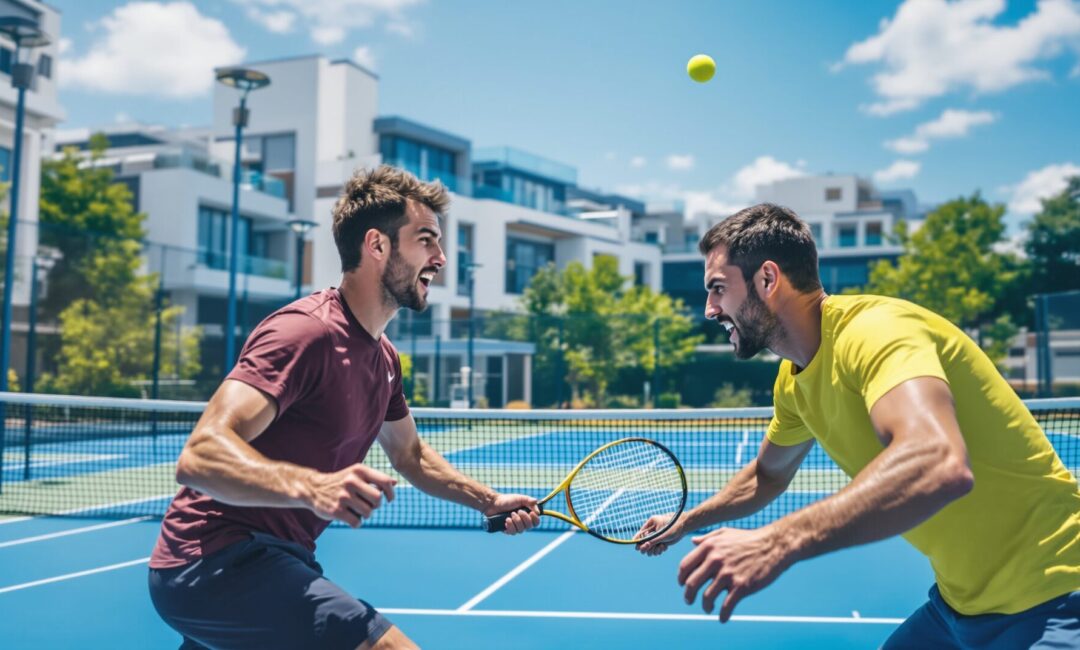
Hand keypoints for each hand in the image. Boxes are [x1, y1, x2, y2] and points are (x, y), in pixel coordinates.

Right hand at [304, 464, 396, 527]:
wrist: (313, 488)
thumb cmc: (341, 481)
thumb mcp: (356, 473)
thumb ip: (375, 477)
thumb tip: (395, 483)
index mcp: (359, 470)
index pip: (385, 482)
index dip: (391, 493)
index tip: (389, 499)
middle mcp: (351, 481)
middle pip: (378, 499)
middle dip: (376, 505)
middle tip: (369, 505)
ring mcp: (343, 496)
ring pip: (368, 512)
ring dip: (366, 515)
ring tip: (358, 510)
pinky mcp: (336, 510)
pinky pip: (357, 522)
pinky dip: (357, 523)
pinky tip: (351, 518)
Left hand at [484, 493, 539, 533]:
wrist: (494, 504)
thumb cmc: (507, 500)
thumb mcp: (520, 498)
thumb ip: (529, 501)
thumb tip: (537, 506)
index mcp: (527, 515)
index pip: (536, 522)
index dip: (535, 519)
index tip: (531, 513)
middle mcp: (522, 522)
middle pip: (529, 527)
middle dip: (524, 519)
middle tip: (518, 511)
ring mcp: (515, 527)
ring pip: (521, 530)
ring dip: (516, 521)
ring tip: (510, 514)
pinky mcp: (507, 530)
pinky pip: (512, 532)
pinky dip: (510, 526)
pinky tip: (506, 520)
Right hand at [635, 512, 684, 555]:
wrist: (684, 527)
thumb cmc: (673, 526)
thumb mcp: (661, 534)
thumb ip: (652, 541)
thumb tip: (642, 548)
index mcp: (650, 523)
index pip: (640, 533)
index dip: (638, 541)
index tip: (637, 548)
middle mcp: (652, 530)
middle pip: (644, 542)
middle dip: (647, 547)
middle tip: (648, 550)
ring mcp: (657, 536)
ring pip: (650, 547)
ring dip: (654, 550)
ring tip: (660, 547)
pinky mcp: (662, 541)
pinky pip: (656, 549)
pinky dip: (659, 550)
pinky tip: (664, 547)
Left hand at [677, 525, 791, 621]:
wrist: (774, 545)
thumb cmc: (749, 539)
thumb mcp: (725, 533)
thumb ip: (707, 538)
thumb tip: (693, 542)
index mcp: (709, 547)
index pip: (685, 566)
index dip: (681, 578)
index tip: (683, 585)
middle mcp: (715, 560)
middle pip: (691, 583)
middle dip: (688, 595)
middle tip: (689, 600)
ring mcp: (728, 574)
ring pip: (707, 597)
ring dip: (705, 606)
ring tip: (708, 608)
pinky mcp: (741, 586)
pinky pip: (726, 606)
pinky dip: (722, 615)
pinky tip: (722, 618)